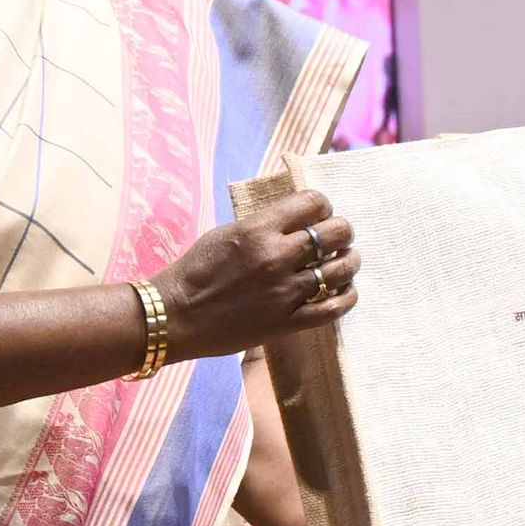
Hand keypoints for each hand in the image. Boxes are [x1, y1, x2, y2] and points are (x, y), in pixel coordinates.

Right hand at [152, 188, 358, 358]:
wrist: (175, 316)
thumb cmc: (194, 272)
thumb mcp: (225, 233)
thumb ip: (262, 225)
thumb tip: (293, 218)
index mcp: (258, 229)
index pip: (312, 203)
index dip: (324, 204)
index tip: (321, 213)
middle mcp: (276, 257)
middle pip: (335, 232)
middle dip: (342, 231)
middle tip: (337, 237)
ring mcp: (284, 292)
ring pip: (340, 269)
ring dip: (349, 261)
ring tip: (345, 261)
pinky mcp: (286, 322)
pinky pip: (332, 309)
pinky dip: (346, 297)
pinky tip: (345, 292)